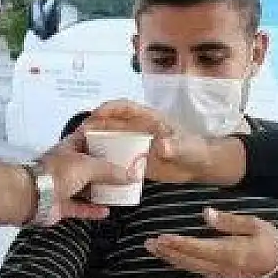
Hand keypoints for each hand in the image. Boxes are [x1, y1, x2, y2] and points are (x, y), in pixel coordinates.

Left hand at [35, 129, 127, 222]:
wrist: (33, 196)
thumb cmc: (55, 173)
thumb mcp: (88, 166)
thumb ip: (110, 171)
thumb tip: (131, 176)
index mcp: (70, 148)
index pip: (88, 137)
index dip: (102, 136)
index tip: (119, 139)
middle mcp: (67, 165)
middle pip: (90, 164)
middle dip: (106, 168)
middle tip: (125, 170)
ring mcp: (63, 185)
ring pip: (85, 187)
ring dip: (100, 190)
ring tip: (119, 191)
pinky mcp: (60, 205)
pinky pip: (80, 207)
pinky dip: (92, 210)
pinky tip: (106, 211)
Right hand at [84, 100, 223, 184]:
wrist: (199, 166)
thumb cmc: (194, 150)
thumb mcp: (186, 147)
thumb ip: (174, 146)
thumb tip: (162, 146)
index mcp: (148, 119)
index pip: (125, 107)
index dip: (109, 108)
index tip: (96, 113)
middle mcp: (137, 130)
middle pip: (110, 123)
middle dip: (94, 126)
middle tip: (79, 135)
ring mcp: (134, 145)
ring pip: (109, 140)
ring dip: (95, 143)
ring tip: (80, 152)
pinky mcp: (134, 160)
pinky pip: (115, 159)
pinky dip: (104, 162)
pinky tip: (94, 170)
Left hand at [145, 208, 277, 277]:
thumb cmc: (271, 243)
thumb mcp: (255, 225)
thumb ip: (228, 220)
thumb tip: (205, 213)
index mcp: (230, 252)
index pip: (198, 248)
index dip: (178, 243)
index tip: (161, 238)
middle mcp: (221, 266)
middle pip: (189, 260)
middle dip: (168, 251)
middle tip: (148, 243)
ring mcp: (220, 274)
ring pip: (190, 267)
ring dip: (171, 258)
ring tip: (155, 249)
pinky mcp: (221, 277)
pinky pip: (197, 270)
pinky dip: (182, 263)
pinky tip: (173, 258)